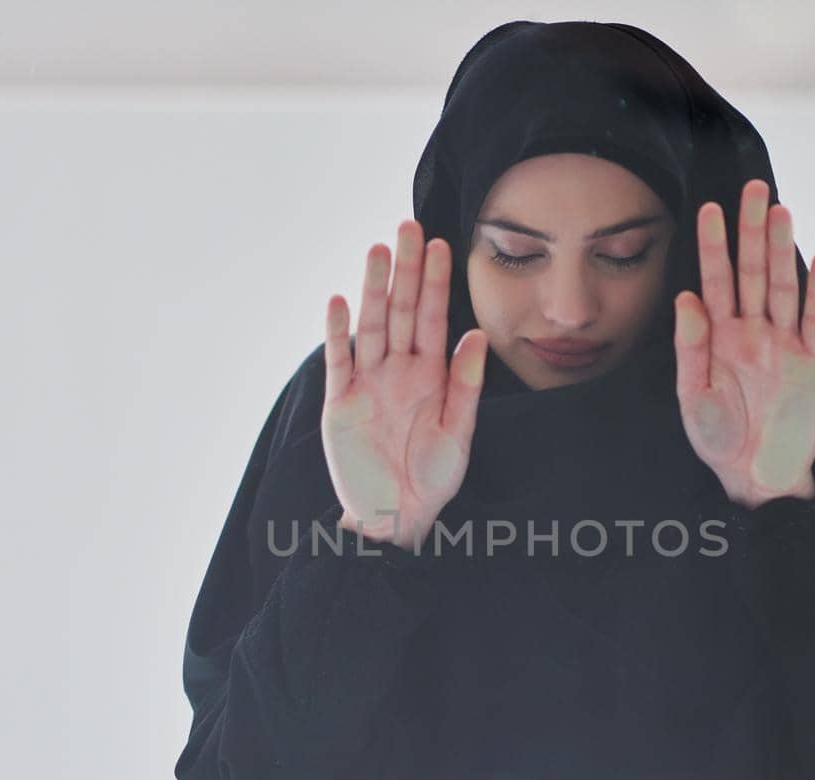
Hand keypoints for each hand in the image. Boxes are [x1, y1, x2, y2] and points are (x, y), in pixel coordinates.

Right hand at [322, 220, 487, 547]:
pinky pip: (339, 361)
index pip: (432, 318)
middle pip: (399, 310)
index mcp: (430, 374)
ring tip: (377, 251)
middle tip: (408, 226)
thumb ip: (466, 384)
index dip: (435, 282)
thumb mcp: (459, 432)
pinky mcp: (340, 403)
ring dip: (372, 288)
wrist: (395, 518)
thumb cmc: (432, 479)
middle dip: (405, 270)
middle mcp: (397, 371)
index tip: (442, 244)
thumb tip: (476, 334)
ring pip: (370, 326)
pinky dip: (338, 332)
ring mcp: (367, 383)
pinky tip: (340, 300)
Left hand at [672, 179, 814, 507]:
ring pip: (783, 287)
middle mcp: (752, 332)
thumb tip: (687, 297)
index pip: (715, 281)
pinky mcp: (812, 362)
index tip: (710, 210)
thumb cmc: (719, 440)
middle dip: (752, 231)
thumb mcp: (694, 397)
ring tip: (782, 210)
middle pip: (753, 271)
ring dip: (783, 249)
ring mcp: (784, 343)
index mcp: (719, 337)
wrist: (757, 476)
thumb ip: (691, 348)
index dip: (713, 246)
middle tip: (754, 188)